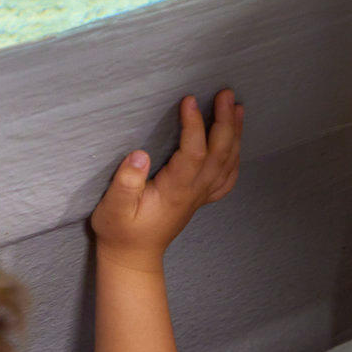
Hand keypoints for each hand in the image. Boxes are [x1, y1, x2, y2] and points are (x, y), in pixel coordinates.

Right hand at [89, 91, 242, 273]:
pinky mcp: (199, 198)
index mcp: (175, 190)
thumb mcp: (113, 209)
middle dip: (225, 121)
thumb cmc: (121, 231)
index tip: (189, 99)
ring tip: (238, 107)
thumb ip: (125, 183)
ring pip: (227, 162)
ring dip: (235, 133)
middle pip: (219, 153)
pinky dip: (235, 157)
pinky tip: (236, 143)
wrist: (133, 257)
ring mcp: (200, 196)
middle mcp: (194, 191)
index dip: (194, 125)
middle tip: (226, 93)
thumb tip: (139, 155)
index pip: (194, 152)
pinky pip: (226, 177)